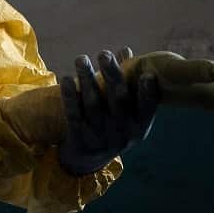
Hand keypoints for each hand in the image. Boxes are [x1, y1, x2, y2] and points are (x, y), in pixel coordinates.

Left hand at [57, 47, 159, 175]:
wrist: (86, 161)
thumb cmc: (111, 127)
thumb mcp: (125, 112)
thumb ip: (127, 83)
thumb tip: (127, 51)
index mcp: (139, 128)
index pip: (147, 109)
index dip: (148, 93)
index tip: (147, 75)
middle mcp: (122, 135)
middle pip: (118, 101)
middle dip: (112, 75)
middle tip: (104, 54)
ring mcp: (100, 139)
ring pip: (94, 105)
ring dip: (87, 80)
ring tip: (81, 59)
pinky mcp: (79, 141)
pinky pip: (74, 115)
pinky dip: (70, 97)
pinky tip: (66, 79)